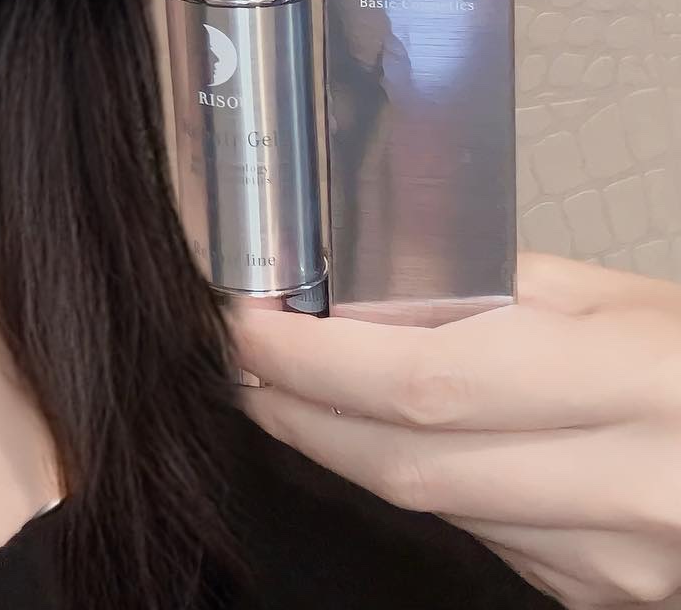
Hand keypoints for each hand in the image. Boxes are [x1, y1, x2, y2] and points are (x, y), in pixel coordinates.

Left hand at [227, 253, 680, 608]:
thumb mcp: (604, 295)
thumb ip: (478, 289)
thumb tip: (357, 296)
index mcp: (628, 384)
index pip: (426, 382)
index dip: (315, 361)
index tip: (246, 323)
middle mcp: (624, 489)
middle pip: (408, 465)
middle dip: (299, 410)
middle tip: (239, 360)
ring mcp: (612, 563)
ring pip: (431, 507)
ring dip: (342, 447)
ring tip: (290, 388)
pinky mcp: (597, 596)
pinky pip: (474, 535)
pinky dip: (415, 483)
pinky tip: (390, 439)